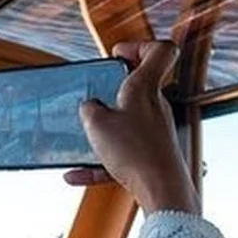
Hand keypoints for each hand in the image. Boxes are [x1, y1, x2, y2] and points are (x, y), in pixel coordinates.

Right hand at [63, 40, 199, 214]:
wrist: (162, 192)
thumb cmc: (135, 152)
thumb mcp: (96, 124)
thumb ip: (89, 109)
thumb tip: (90, 108)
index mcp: (145, 88)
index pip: (160, 50)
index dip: (138, 45)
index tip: (118, 54)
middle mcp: (156, 107)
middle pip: (140, 87)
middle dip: (113, 90)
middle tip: (95, 96)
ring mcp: (157, 133)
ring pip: (127, 124)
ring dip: (105, 130)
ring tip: (84, 139)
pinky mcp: (153, 157)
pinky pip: (123, 156)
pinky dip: (100, 164)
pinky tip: (74, 175)